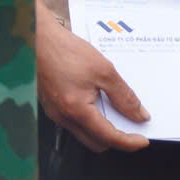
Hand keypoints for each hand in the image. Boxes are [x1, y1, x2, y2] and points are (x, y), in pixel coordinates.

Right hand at [37, 17, 147, 151]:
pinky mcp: (50, 105)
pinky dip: (89, 118)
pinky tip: (95, 100)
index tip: (143, 140)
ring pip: (84, 133)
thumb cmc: (64, 50)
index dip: (129, 142)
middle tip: (130, 124)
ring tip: (114, 109)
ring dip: (101, 128)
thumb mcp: (103, 70)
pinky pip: (73, 121)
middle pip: (95, 143)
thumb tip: (139, 115)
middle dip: (115, 138)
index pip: (109, 138)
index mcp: (77, 110)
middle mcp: (63, 117)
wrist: (36, 37)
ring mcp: (54, 112)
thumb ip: (124, 96)